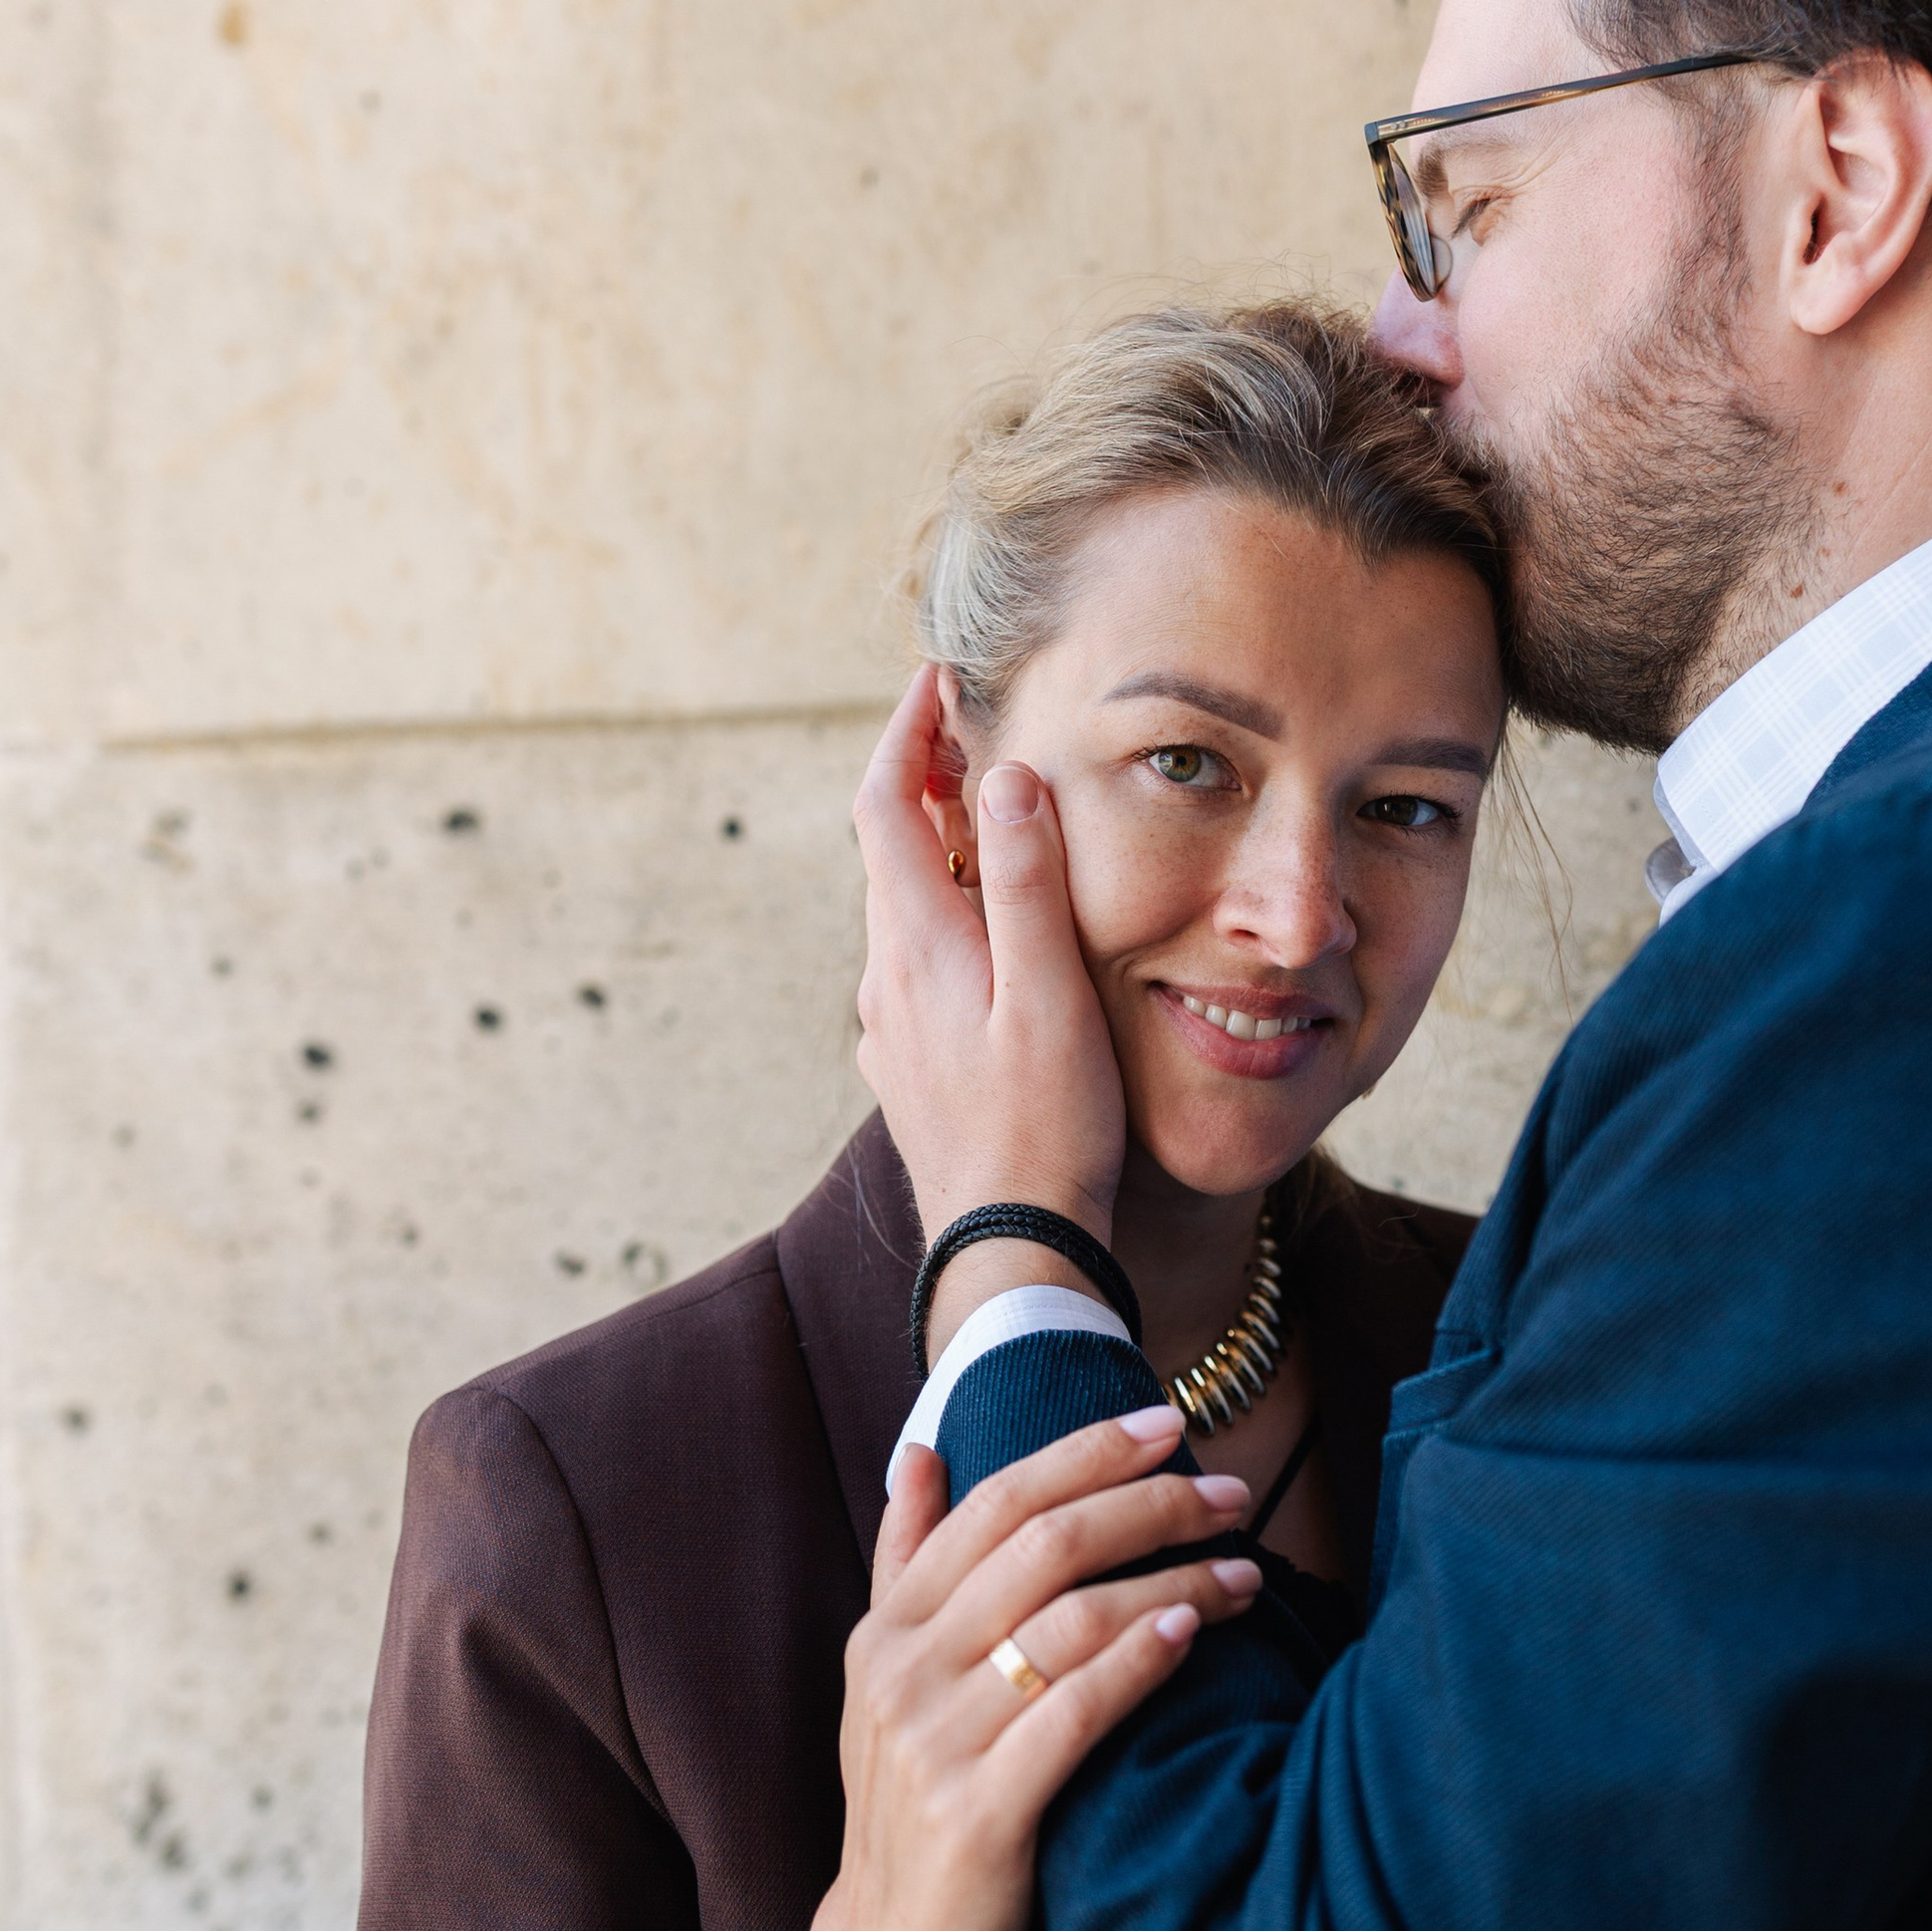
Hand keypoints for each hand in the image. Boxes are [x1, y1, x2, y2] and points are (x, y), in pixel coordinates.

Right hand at [780, 1408, 1257, 1930]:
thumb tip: (926, 1450)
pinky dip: (1138, 1661)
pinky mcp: (981, 1817)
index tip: (1167, 1422)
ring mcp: (937, 1745)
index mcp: (887, 1630)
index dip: (1083, 1453)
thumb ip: (907, 1564)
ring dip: (1172, 1581)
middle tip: (1230, 1493)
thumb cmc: (915, 1810)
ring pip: (1070, 1622)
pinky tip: (1192, 1632)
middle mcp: (904, 1675)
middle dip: (1147, 1504)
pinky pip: (1073, 1713)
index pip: (993, 1504)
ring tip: (1247, 1571)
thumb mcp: (887, 1682)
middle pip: (1041, 1547)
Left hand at [854, 665, 1126, 1254]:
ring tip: (995, 823)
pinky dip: (949, 922)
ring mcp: (891, 1029)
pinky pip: (919, 968)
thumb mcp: (1047, 991)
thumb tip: (1001, 776)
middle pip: (888, 851)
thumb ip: (1024, 880)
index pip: (883, 804)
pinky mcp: (909, 1070)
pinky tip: (997, 942)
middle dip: (926, 781)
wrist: (1011, 1250)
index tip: (936, 681)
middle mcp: (886, 979)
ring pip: (904, 912)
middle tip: (976, 733)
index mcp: (915, 944)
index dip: (906, 733)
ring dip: (938, 855)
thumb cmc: (1045, 1126)